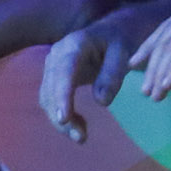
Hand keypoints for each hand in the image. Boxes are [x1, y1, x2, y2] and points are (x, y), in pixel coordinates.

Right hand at [41, 11, 150, 139]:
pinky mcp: (53, 78)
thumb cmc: (119, 41)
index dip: (62, 96)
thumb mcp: (123, 53)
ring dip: (61, 121)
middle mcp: (56, 55)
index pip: (64, 72)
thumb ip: (113, 74)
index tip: (63, 118)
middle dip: (62, 116)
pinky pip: (51, 100)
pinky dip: (62, 116)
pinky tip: (79, 126)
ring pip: (47, 98)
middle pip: (51, 89)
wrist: (110, 32)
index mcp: (74, 45)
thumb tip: (102, 102)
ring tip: (81, 137)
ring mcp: (51, 67)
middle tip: (81, 138)